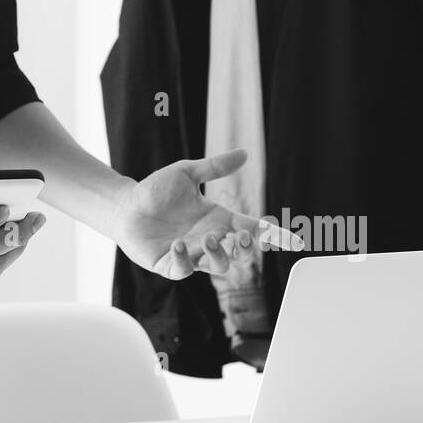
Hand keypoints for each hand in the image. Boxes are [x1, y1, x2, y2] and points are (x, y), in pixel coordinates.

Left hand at [111, 149, 298, 279]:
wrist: (125, 206)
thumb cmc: (155, 190)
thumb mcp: (187, 173)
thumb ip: (215, 167)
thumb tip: (244, 153)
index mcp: (220, 220)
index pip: (255, 230)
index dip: (275, 236)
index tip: (296, 241)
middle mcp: (210, 239)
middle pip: (242, 252)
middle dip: (248, 247)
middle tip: (242, 234)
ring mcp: (192, 255)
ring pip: (219, 265)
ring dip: (219, 254)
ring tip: (207, 238)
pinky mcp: (171, 265)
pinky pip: (184, 270)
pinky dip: (185, 260)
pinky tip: (177, 243)